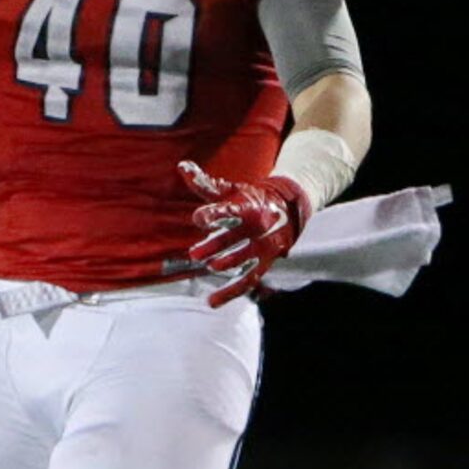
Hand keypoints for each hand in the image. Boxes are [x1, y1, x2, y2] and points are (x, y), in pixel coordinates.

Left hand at [179, 161, 311, 307]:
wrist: (287, 208)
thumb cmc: (249, 199)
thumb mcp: (229, 190)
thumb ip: (204, 183)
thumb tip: (181, 166)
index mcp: (248, 206)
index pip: (231, 211)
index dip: (215, 214)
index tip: (199, 218)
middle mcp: (257, 226)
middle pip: (237, 237)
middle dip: (217, 244)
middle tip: (194, 253)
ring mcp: (262, 246)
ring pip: (245, 259)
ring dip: (227, 263)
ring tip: (209, 267)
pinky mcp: (264, 263)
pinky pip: (248, 280)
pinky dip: (230, 293)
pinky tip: (211, 302)